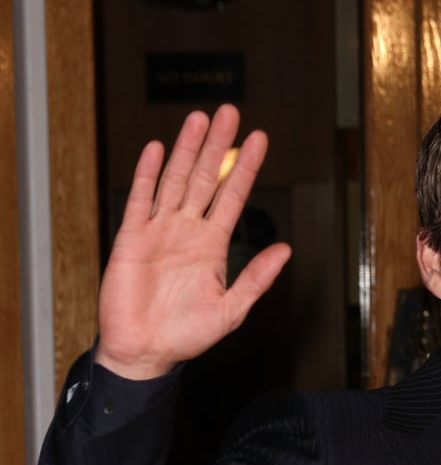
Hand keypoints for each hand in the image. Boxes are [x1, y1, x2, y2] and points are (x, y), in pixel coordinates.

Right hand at [95, 104, 290, 378]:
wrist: (145, 352)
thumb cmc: (186, 335)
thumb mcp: (231, 309)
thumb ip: (257, 278)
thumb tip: (285, 250)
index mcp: (212, 246)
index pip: (233, 197)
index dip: (245, 168)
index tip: (260, 139)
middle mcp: (187, 232)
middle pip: (204, 179)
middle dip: (217, 147)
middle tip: (230, 112)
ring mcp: (159, 232)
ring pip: (174, 181)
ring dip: (186, 150)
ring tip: (199, 119)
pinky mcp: (131, 239)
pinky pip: (140, 201)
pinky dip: (148, 175)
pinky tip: (157, 149)